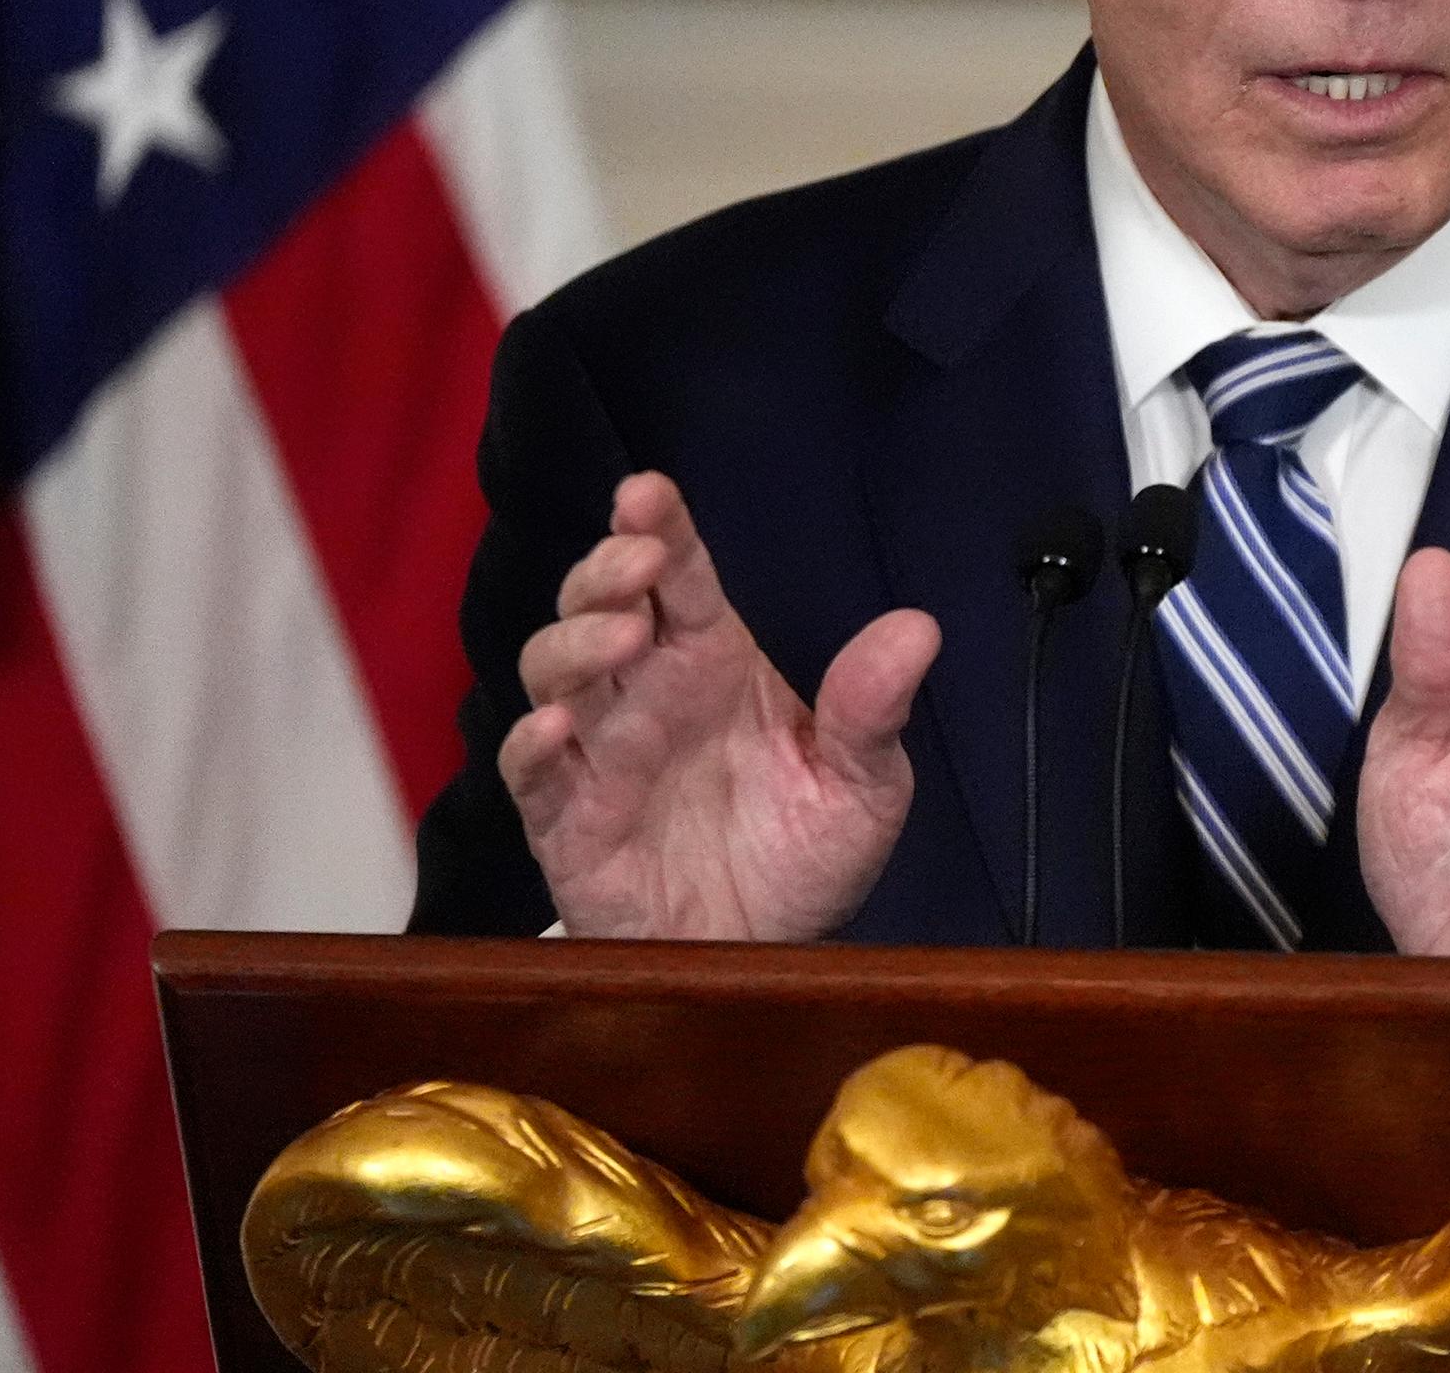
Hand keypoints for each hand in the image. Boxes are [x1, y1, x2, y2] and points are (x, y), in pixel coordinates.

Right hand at [498, 472, 939, 940]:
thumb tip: (917, 630)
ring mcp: (600, 755)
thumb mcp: (864, 784)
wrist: (764, 956)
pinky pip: (534, 774)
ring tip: (624, 638)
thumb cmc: (804, 855)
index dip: (657, 527)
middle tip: (641, 562)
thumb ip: (874, 710)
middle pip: (599, 606)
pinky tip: (559, 730)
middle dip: (607, 571)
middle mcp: (648, 695)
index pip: (680, 578)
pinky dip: (533, 746)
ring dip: (576, 644)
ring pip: (552, 672)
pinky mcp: (568, 823)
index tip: (648, 493)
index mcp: (715, 664)